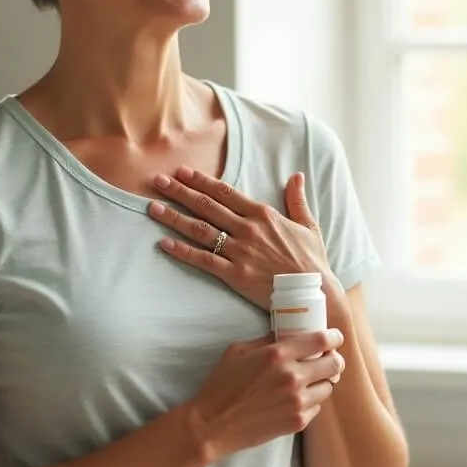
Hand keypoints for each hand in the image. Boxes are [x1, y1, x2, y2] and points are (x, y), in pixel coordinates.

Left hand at [149, 168, 333, 309]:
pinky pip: (203, 260)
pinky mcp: (234, 275)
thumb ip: (298, 199)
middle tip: (158, 181)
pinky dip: (182, 251)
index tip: (183, 172)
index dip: (202, 181)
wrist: (313, 294)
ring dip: (174, 217)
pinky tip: (164, 243)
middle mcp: (248, 229)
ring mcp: (239, 252)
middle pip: (206, 206)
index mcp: (263, 214)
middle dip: (180, 191)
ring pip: (200, 230)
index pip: (225, 192)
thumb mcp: (309, 225)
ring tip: (152, 207)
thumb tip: (297, 175)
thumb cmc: (312, 261)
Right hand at [187, 329, 344, 459]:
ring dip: (322, 381)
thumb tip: (288, 334)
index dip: (333, 336)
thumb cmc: (222, 385)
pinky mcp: (297, 422)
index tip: (334, 337)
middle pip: (334, 364)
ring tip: (308, 380)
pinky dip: (311, 401)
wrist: (213, 425)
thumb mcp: (239, 350)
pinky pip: (317, 407)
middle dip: (333, 358)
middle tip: (326, 359)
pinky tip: (295, 399)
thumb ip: (267, 340)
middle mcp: (292, 377)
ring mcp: (297, 402)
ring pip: (328, 387)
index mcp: (278, 354)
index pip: (321, 340)